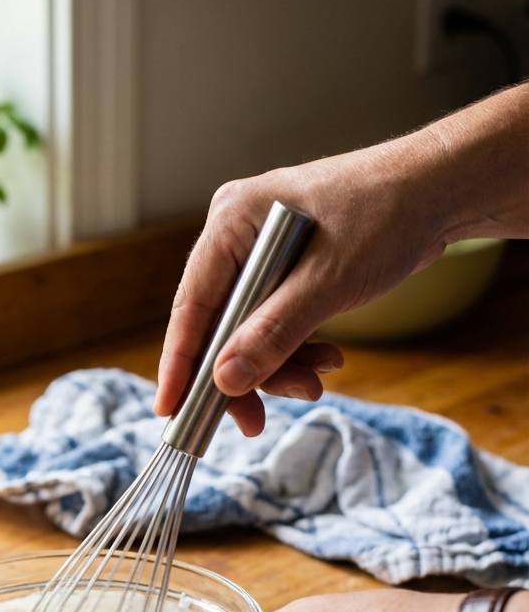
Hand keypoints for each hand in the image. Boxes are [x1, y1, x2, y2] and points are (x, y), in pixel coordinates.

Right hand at [156, 84, 528, 436]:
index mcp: (232, 221)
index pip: (192, 304)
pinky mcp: (288, 269)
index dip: (180, 363)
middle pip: (219, 324)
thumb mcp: (327, 282)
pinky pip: (275, 321)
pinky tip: (327, 360)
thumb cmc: (386, 216)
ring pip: (249, 329)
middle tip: (258, 420)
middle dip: (244, 373)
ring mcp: (262, 252)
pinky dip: (296, 348)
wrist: (441, 191)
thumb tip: (225, 381)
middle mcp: (238, 235)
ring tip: (315, 383)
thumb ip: (273, 333)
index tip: (169, 413)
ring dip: (278, 365)